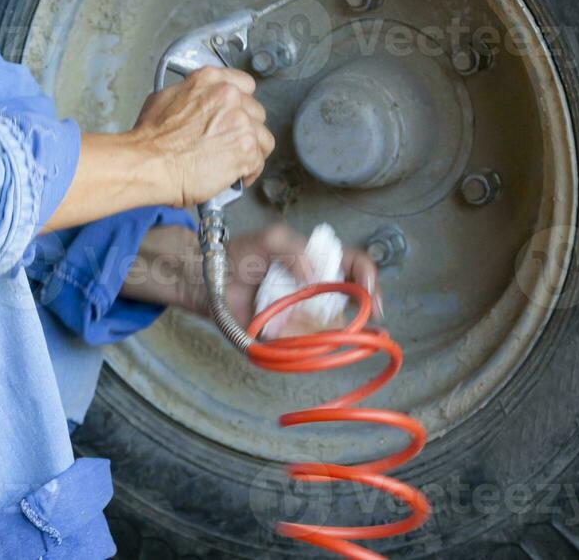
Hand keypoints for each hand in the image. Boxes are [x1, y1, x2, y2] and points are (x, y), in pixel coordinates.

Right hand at [132, 67, 274, 207]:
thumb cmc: (150, 138)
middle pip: (256, 113)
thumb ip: (190, 96)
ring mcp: (241, 123)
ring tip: (235, 162)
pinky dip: (248, 172)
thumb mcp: (164, 99)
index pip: (245, 85)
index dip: (242, 103)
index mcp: (210, 81)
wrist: (149, 163)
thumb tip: (194, 104)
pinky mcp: (246, 150)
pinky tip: (235, 177)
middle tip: (230, 143)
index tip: (237, 114)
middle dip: (245, 129)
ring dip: (251, 150)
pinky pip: (259, 162)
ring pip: (263, 137)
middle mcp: (230, 97)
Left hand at [221, 223, 382, 333]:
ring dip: (342, 326)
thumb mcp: (271, 238)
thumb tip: (316, 275)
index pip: (354, 265)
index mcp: (317, 261)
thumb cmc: (239, 254)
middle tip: (370, 313)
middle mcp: (316, 287)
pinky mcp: (287, 332)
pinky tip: (306, 333)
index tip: (368, 288)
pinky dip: (311, 338)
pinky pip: (307, 340)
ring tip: (340, 325)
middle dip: (366, 305)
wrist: (207, 278)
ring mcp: (303, 311)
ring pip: (334, 323)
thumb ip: (295, 250)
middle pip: (352, 298)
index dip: (367, 275)